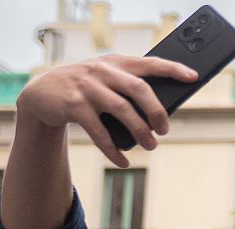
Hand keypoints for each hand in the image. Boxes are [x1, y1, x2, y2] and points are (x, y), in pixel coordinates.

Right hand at [15, 55, 196, 166]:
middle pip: (139, 89)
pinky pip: (99, 132)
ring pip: (122, 110)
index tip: (193, 77)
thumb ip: (129, 87)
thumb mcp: (105, 80)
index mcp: (115, 62)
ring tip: (151, 146)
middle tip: (165, 130)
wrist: (41, 93)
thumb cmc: (85, 88)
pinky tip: (124, 161)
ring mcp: (87, 87)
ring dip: (140, 131)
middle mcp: (102, 71)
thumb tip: (162, 114)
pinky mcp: (74, 105)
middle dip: (157, 111)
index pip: (149, 62)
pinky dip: (113, 150)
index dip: (173, 69)